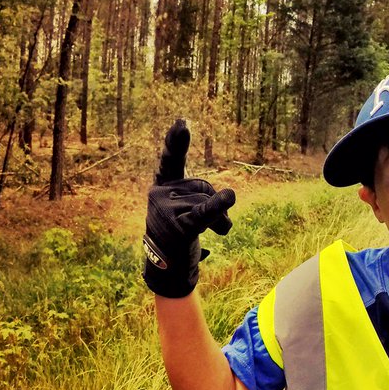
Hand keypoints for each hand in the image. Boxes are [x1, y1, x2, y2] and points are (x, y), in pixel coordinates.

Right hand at [143, 120, 235, 297]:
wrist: (167, 268)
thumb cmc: (181, 231)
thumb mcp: (192, 207)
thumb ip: (208, 196)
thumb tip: (227, 198)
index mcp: (163, 185)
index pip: (171, 160)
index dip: (177, 142)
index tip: (183, 122)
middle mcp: (159, 193)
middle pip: (203, 185)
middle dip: (216, 202)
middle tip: (209, 223)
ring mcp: (166, 210)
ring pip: (209, 200)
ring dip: (220, 219)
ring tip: (210, 233)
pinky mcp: (178, 227)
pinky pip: (203, 214)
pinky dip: (218, 207)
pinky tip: (229, 197)